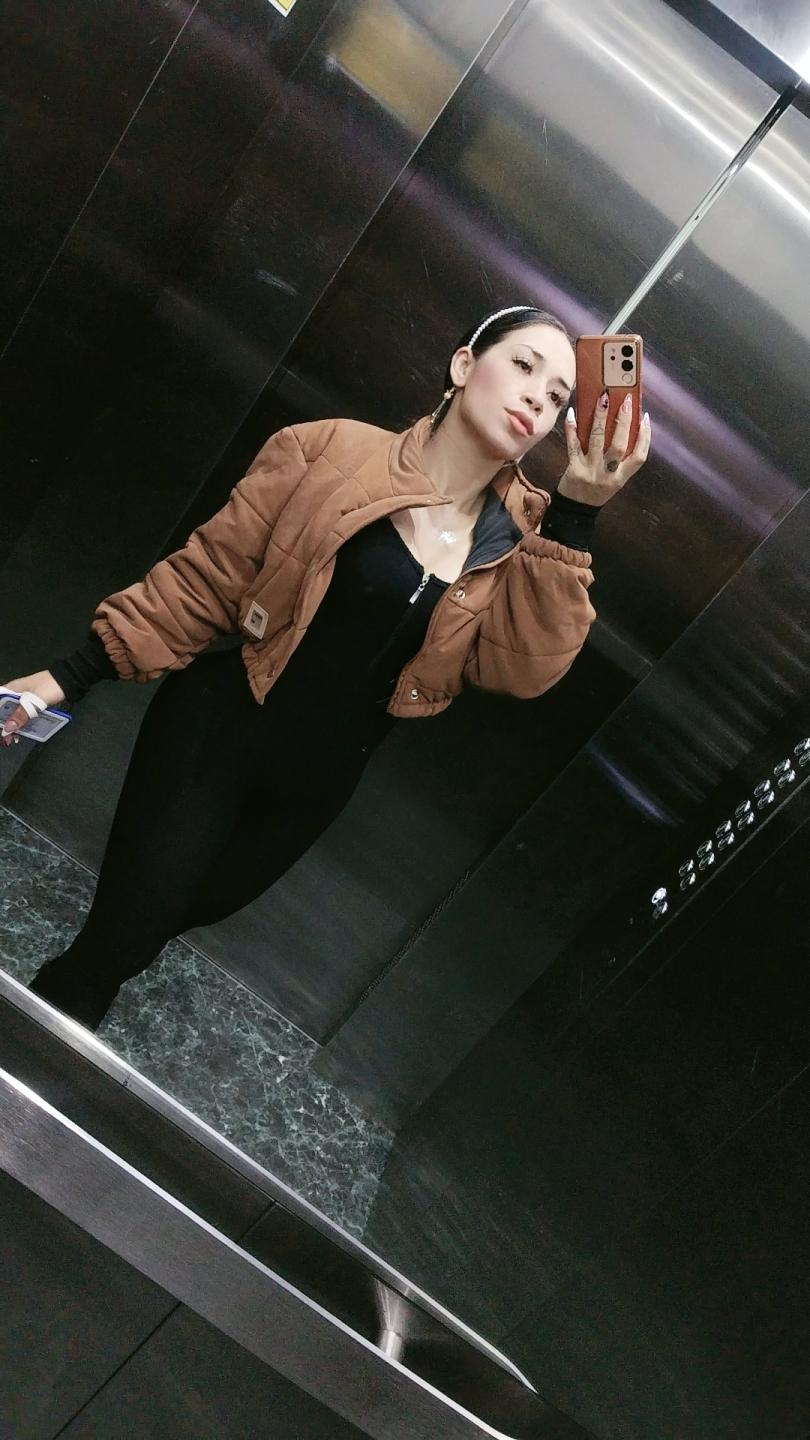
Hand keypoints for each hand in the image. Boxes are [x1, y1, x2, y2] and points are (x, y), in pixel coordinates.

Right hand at [1, 671, 64, 747]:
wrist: (69, 681)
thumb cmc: (51, 686)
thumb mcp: (35, 701)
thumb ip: (22, 714)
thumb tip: (8, 728)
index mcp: (12, 689)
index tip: (1, 729)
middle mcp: (16, 694)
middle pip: (5, 711)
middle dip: (4, 725)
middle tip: (7, 738)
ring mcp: (25, 699)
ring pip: (15, 714)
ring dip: (14, 726)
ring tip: (14, 739)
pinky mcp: (33, 704)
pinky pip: (25, 715)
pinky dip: (23, 724)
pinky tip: (23, 732)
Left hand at [559, 392, 650, 507]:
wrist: (575, 510)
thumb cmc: (597, 490)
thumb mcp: (614, 479)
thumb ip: (620, 460)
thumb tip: (623, 426)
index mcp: (622, 477)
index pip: (640, 457)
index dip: (645, 437)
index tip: (645, 417)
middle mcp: (608, 474)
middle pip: (619, 445)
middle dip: (623, 421)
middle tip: (625, 400)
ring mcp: (590, 471)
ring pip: (597, 440)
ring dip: (600, 418)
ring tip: (603, 399)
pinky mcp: (573, 469)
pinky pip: (573, 445)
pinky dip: (572, 428)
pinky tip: (573, 413)